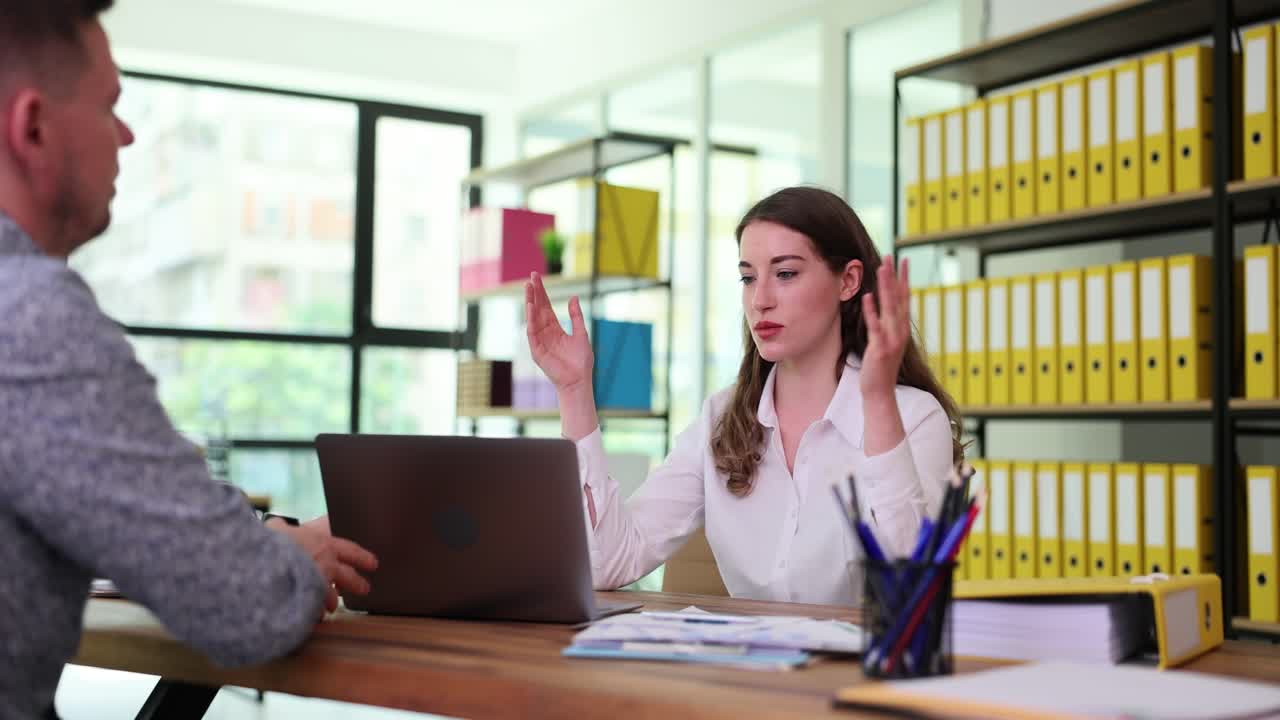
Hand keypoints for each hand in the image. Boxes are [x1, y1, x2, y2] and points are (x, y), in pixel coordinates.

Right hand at [269, 515, 377, 614]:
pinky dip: (313, 612)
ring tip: (331, 607)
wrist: (267, 564)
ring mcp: (321, 584)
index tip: (373, 563)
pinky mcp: (310, 600)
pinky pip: (315, 608)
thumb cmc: (273, 543)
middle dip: (357, 583)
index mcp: (324, 544)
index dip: (361, 556)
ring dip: (331, 601)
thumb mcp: (277, 529)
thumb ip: (281, 526)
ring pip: (332, 595)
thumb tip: (277, 523)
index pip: (350, 550)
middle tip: (365, 588)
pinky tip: (312, 618)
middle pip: (349, 575)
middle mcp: (327, 564)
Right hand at [525, 272, 592, 392]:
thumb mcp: (581, 334)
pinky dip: (531, 319)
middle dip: (534, 293)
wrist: (578, 380)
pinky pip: (532, 332)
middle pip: (538, 309)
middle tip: (531, 277)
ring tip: (528, 287)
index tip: (536, 277)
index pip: (546, 307)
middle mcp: (545, 333)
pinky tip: (530, 307)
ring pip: (533, 318)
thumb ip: (576, 316)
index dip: (542, 292)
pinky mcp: (537, 350)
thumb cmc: (581, 361)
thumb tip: (574, 297)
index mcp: (555, 329)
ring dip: (530, 302)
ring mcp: (539, 341)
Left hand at [860, 257, 910, 400]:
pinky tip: (868, 296)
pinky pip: (875, 326)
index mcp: (901, 328)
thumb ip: (887, 325)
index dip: (903, 278)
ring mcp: (891, 340)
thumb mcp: (886, 342)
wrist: (880, 392)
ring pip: (889, 308)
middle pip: (899, 298)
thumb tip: (885, 309)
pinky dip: (872, 311)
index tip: (903, 260)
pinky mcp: (879, 348)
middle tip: (892, 256)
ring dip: (885, 287)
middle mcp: (899, 331)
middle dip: (895, 276)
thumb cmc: (880, 368)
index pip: (905, 298)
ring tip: (881, 268)